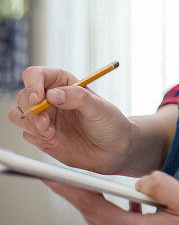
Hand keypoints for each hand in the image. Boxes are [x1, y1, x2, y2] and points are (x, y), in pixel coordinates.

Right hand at [7, 66, 135, 173]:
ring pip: (19, 115)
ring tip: (51, 134)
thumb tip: (53, 94)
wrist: (113, 149)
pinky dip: (36, 139)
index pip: (36, 75)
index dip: (32, 84)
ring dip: (30, 125)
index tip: (38, 99)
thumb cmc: (109, 122)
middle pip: (23, 96)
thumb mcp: (98, 107)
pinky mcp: (41, 136)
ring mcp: (45, 117)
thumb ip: (77, 97)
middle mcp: (50, 97)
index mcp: (63, 82)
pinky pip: (27, 134)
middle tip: (46, 124)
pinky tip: (55, 141)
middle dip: (31, 110)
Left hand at [41, 172, 178, 224]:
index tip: (54, 178)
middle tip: (64, 178)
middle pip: (94, 218)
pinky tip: (130, 204)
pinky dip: (116, 216)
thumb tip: (139, 179)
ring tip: (92, 187)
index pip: (94, 207)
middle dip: (79, 196)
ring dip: (98, 206)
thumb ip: (159, 183)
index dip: (70, 191)